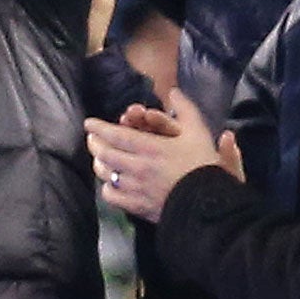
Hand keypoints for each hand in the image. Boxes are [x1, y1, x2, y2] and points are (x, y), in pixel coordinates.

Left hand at [86, 90, 237, 221]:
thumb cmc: (205, 167)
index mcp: (151, 148)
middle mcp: (139, 167)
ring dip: (99, 163)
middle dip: (95, 143)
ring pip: (106, 174)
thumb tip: (173, 92)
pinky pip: (112, 197)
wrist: (210, 206)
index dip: (99, 128)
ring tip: (99, 158)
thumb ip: (185, 109)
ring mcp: (136, 188)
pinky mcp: (138, 206)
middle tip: (92, 138)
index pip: (116, 135)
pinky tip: (110, 184)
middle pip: (105, 153)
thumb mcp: (199, 132)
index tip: (89, 123)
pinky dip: (107, 188)